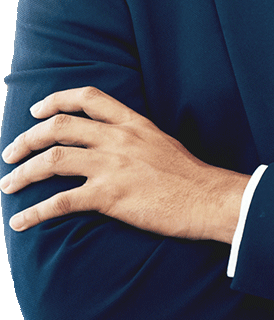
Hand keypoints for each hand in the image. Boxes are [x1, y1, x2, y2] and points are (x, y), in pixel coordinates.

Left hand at [0, 86, 249, 241]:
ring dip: (23, 172)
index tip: (37, 111)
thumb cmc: (189, 176)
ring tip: (8, 185)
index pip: (87, 97)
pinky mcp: (110, 196)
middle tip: (10, 153)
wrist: (207, 198)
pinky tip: (21, 221)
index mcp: (132, 123)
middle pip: (59, 127)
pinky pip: (61, 201)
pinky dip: (35, 212)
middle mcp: (118, 138)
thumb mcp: (161, 142)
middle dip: (26, 139)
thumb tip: (111, 143)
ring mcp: (112, 165)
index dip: (55, 100)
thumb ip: (133, 138)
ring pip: (53, 159)